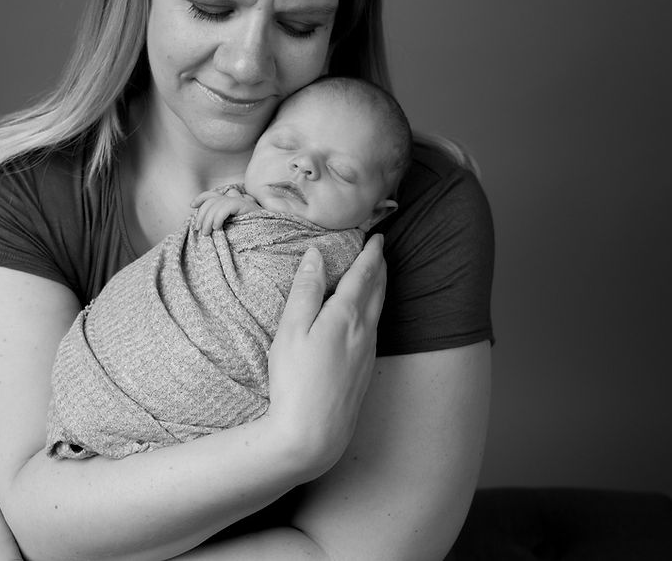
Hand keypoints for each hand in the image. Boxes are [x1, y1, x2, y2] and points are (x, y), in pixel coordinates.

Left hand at [191, 188, 260, 234]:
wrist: (267, 242)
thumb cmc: (249, 239)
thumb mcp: (230, 229)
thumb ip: (219, 222)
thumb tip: (202, 223)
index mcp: (232, 202)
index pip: (213, 194)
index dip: (201, 197)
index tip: (192, 205)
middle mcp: (237, 199)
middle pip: (212, 199)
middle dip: (202, 214)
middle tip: (199, 229)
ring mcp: (242, 201)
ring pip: (217, 204)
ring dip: (207, 220)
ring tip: (207, 233)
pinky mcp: (246, 206)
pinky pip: (226, 207)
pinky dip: (218, 217)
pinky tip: (217, 228)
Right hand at [265, 235, 385, 475]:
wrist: (314, 434)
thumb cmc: (295, 381)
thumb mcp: (291, 330)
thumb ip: (305, 290)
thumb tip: (316, 255)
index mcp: (346, 316)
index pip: (364, 275)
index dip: (371, 254)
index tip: (377, 237)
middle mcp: (364, 332)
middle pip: (378, 291)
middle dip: (379, 268)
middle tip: (379, 251)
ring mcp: (367, 353)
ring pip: (378, 311)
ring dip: (379, 289)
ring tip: (375, 277)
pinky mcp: (364, 371)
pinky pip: (374, 329)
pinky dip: (373, 310)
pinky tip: (365, 317)